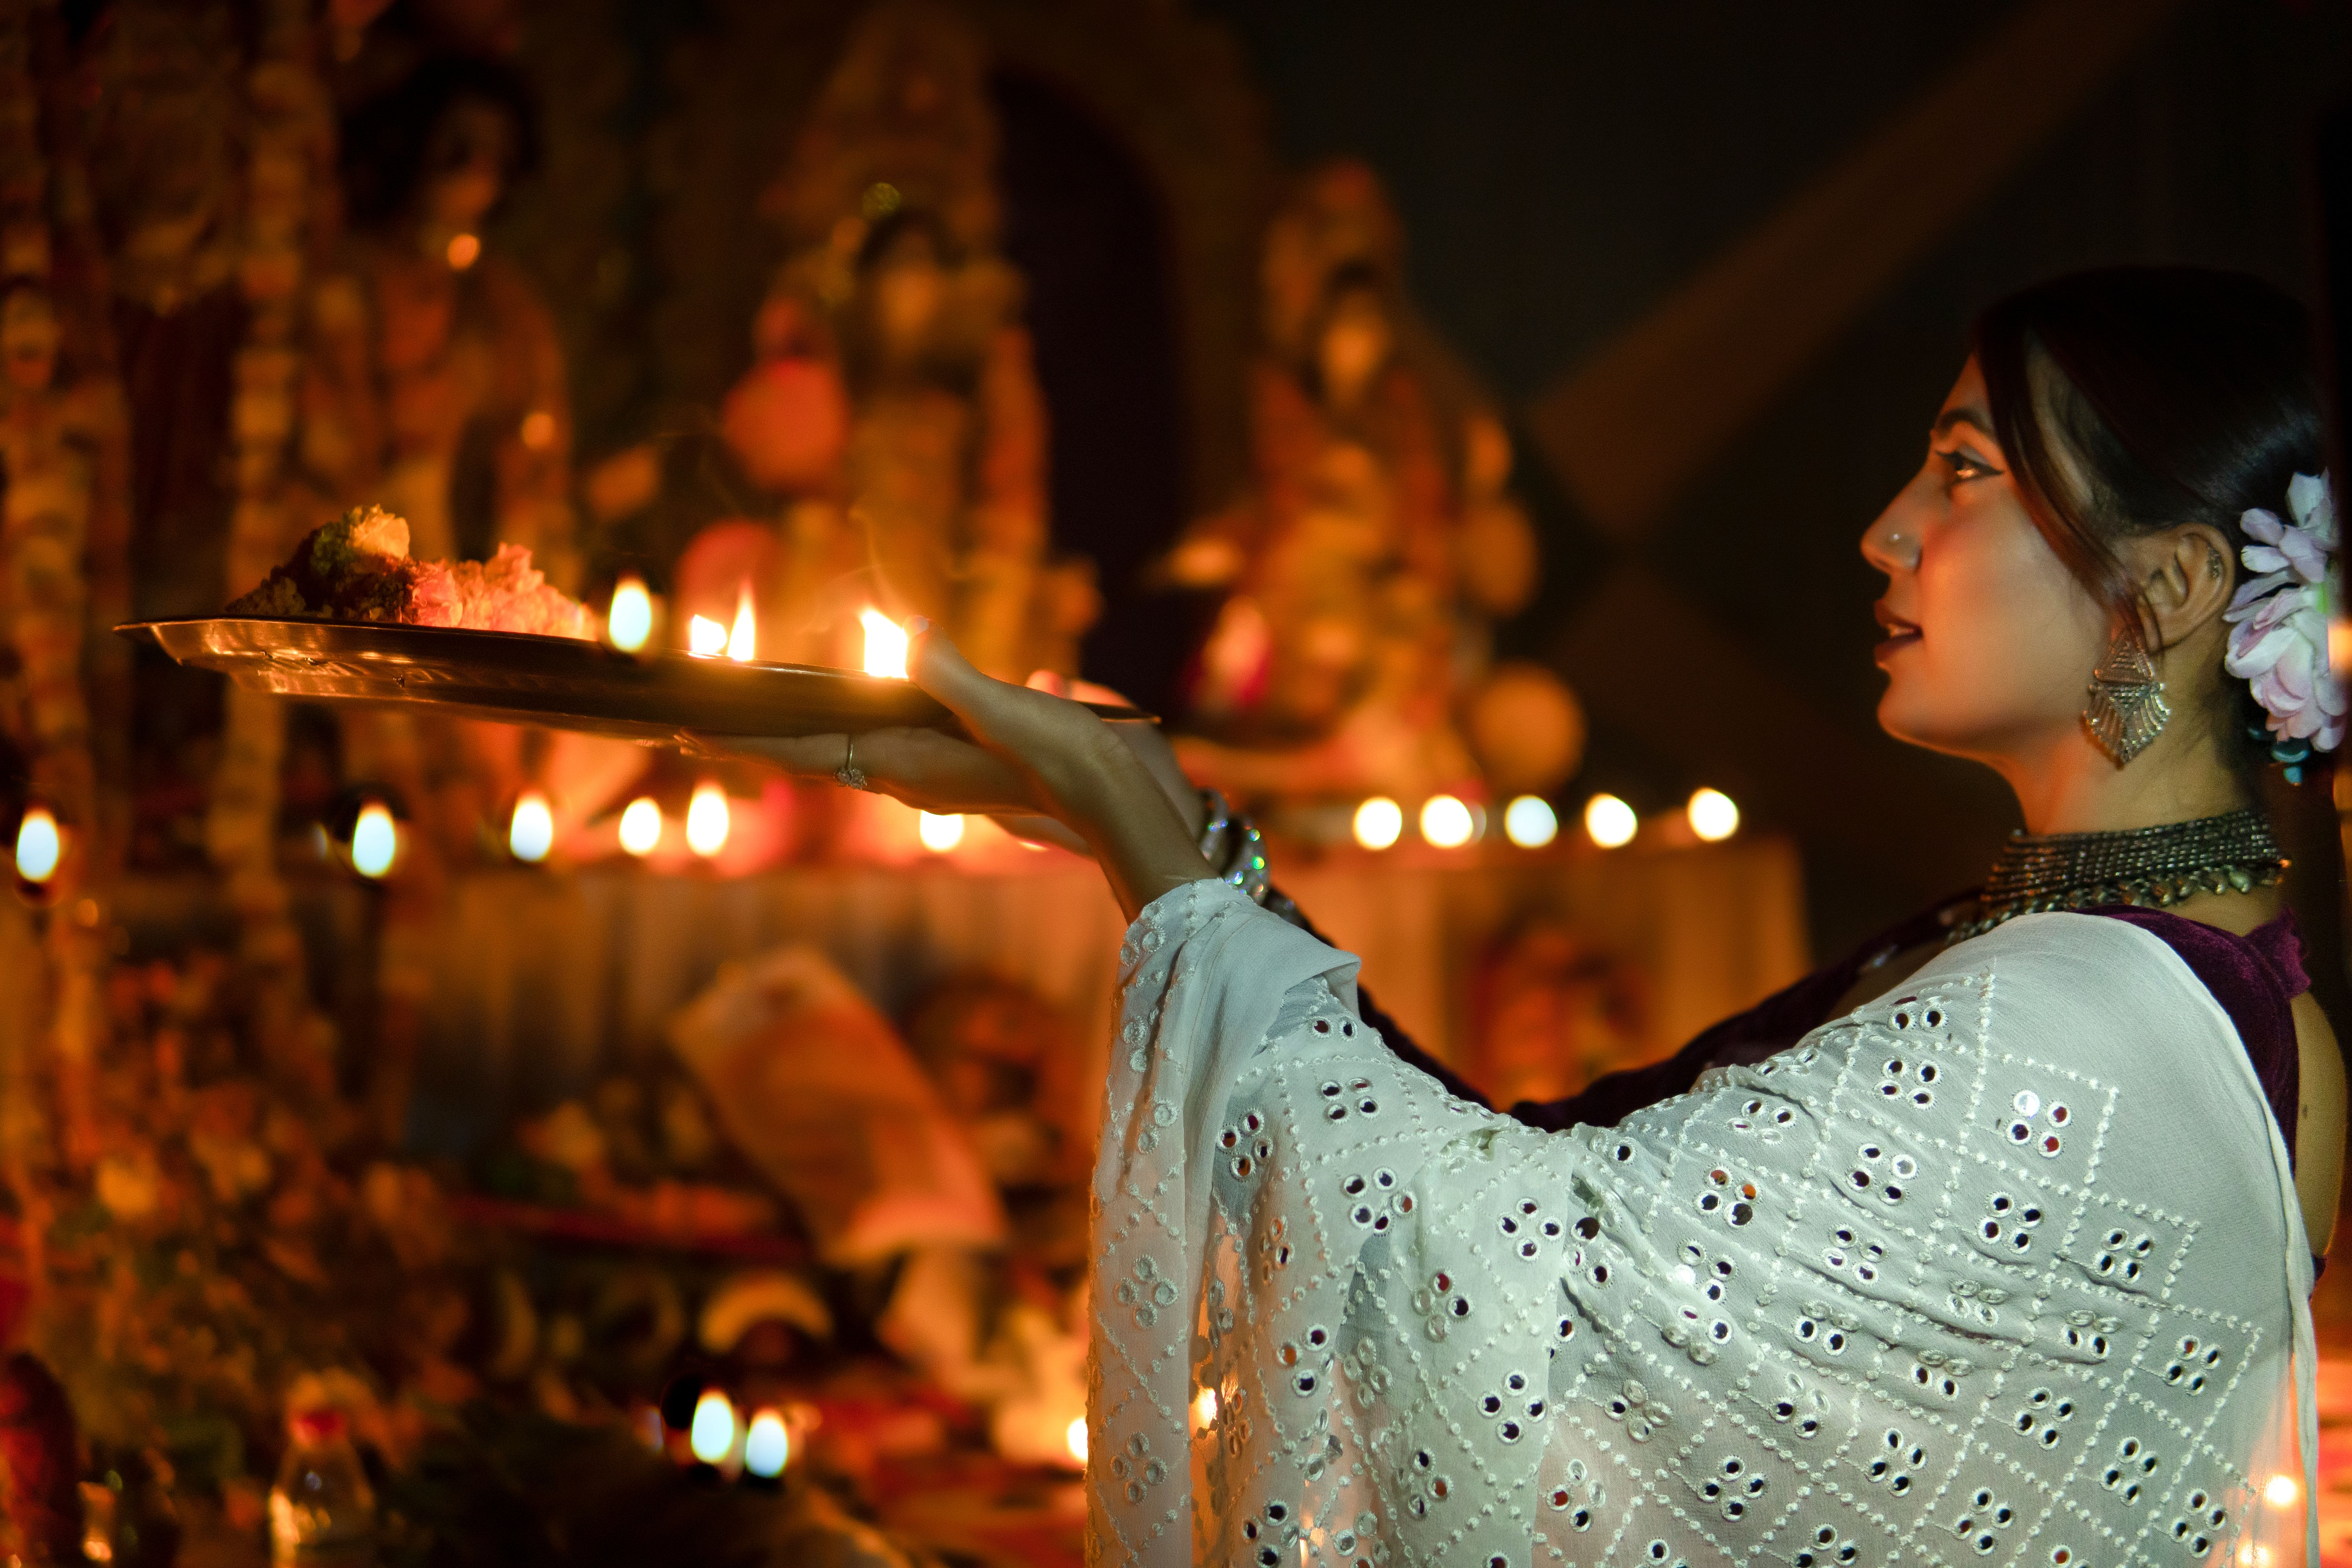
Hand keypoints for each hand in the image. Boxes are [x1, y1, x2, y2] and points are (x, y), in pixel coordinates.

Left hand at [696, 624, 1208, 918]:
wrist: (1113, 795)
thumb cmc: (1061, 755)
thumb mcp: (1005, 709)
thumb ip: (950, 672)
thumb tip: (904, 632)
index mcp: (902, 762)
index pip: (803, 749)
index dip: (740, 737)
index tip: (683, 727)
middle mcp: (901, 775)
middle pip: (805, 756)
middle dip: (744, 740)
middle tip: (683, 724)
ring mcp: (923, 776)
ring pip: (835, 756)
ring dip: (785, 740)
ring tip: (742, 723)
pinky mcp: (948, 768)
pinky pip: (871, 752)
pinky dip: (835, 735)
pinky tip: (835, 722)